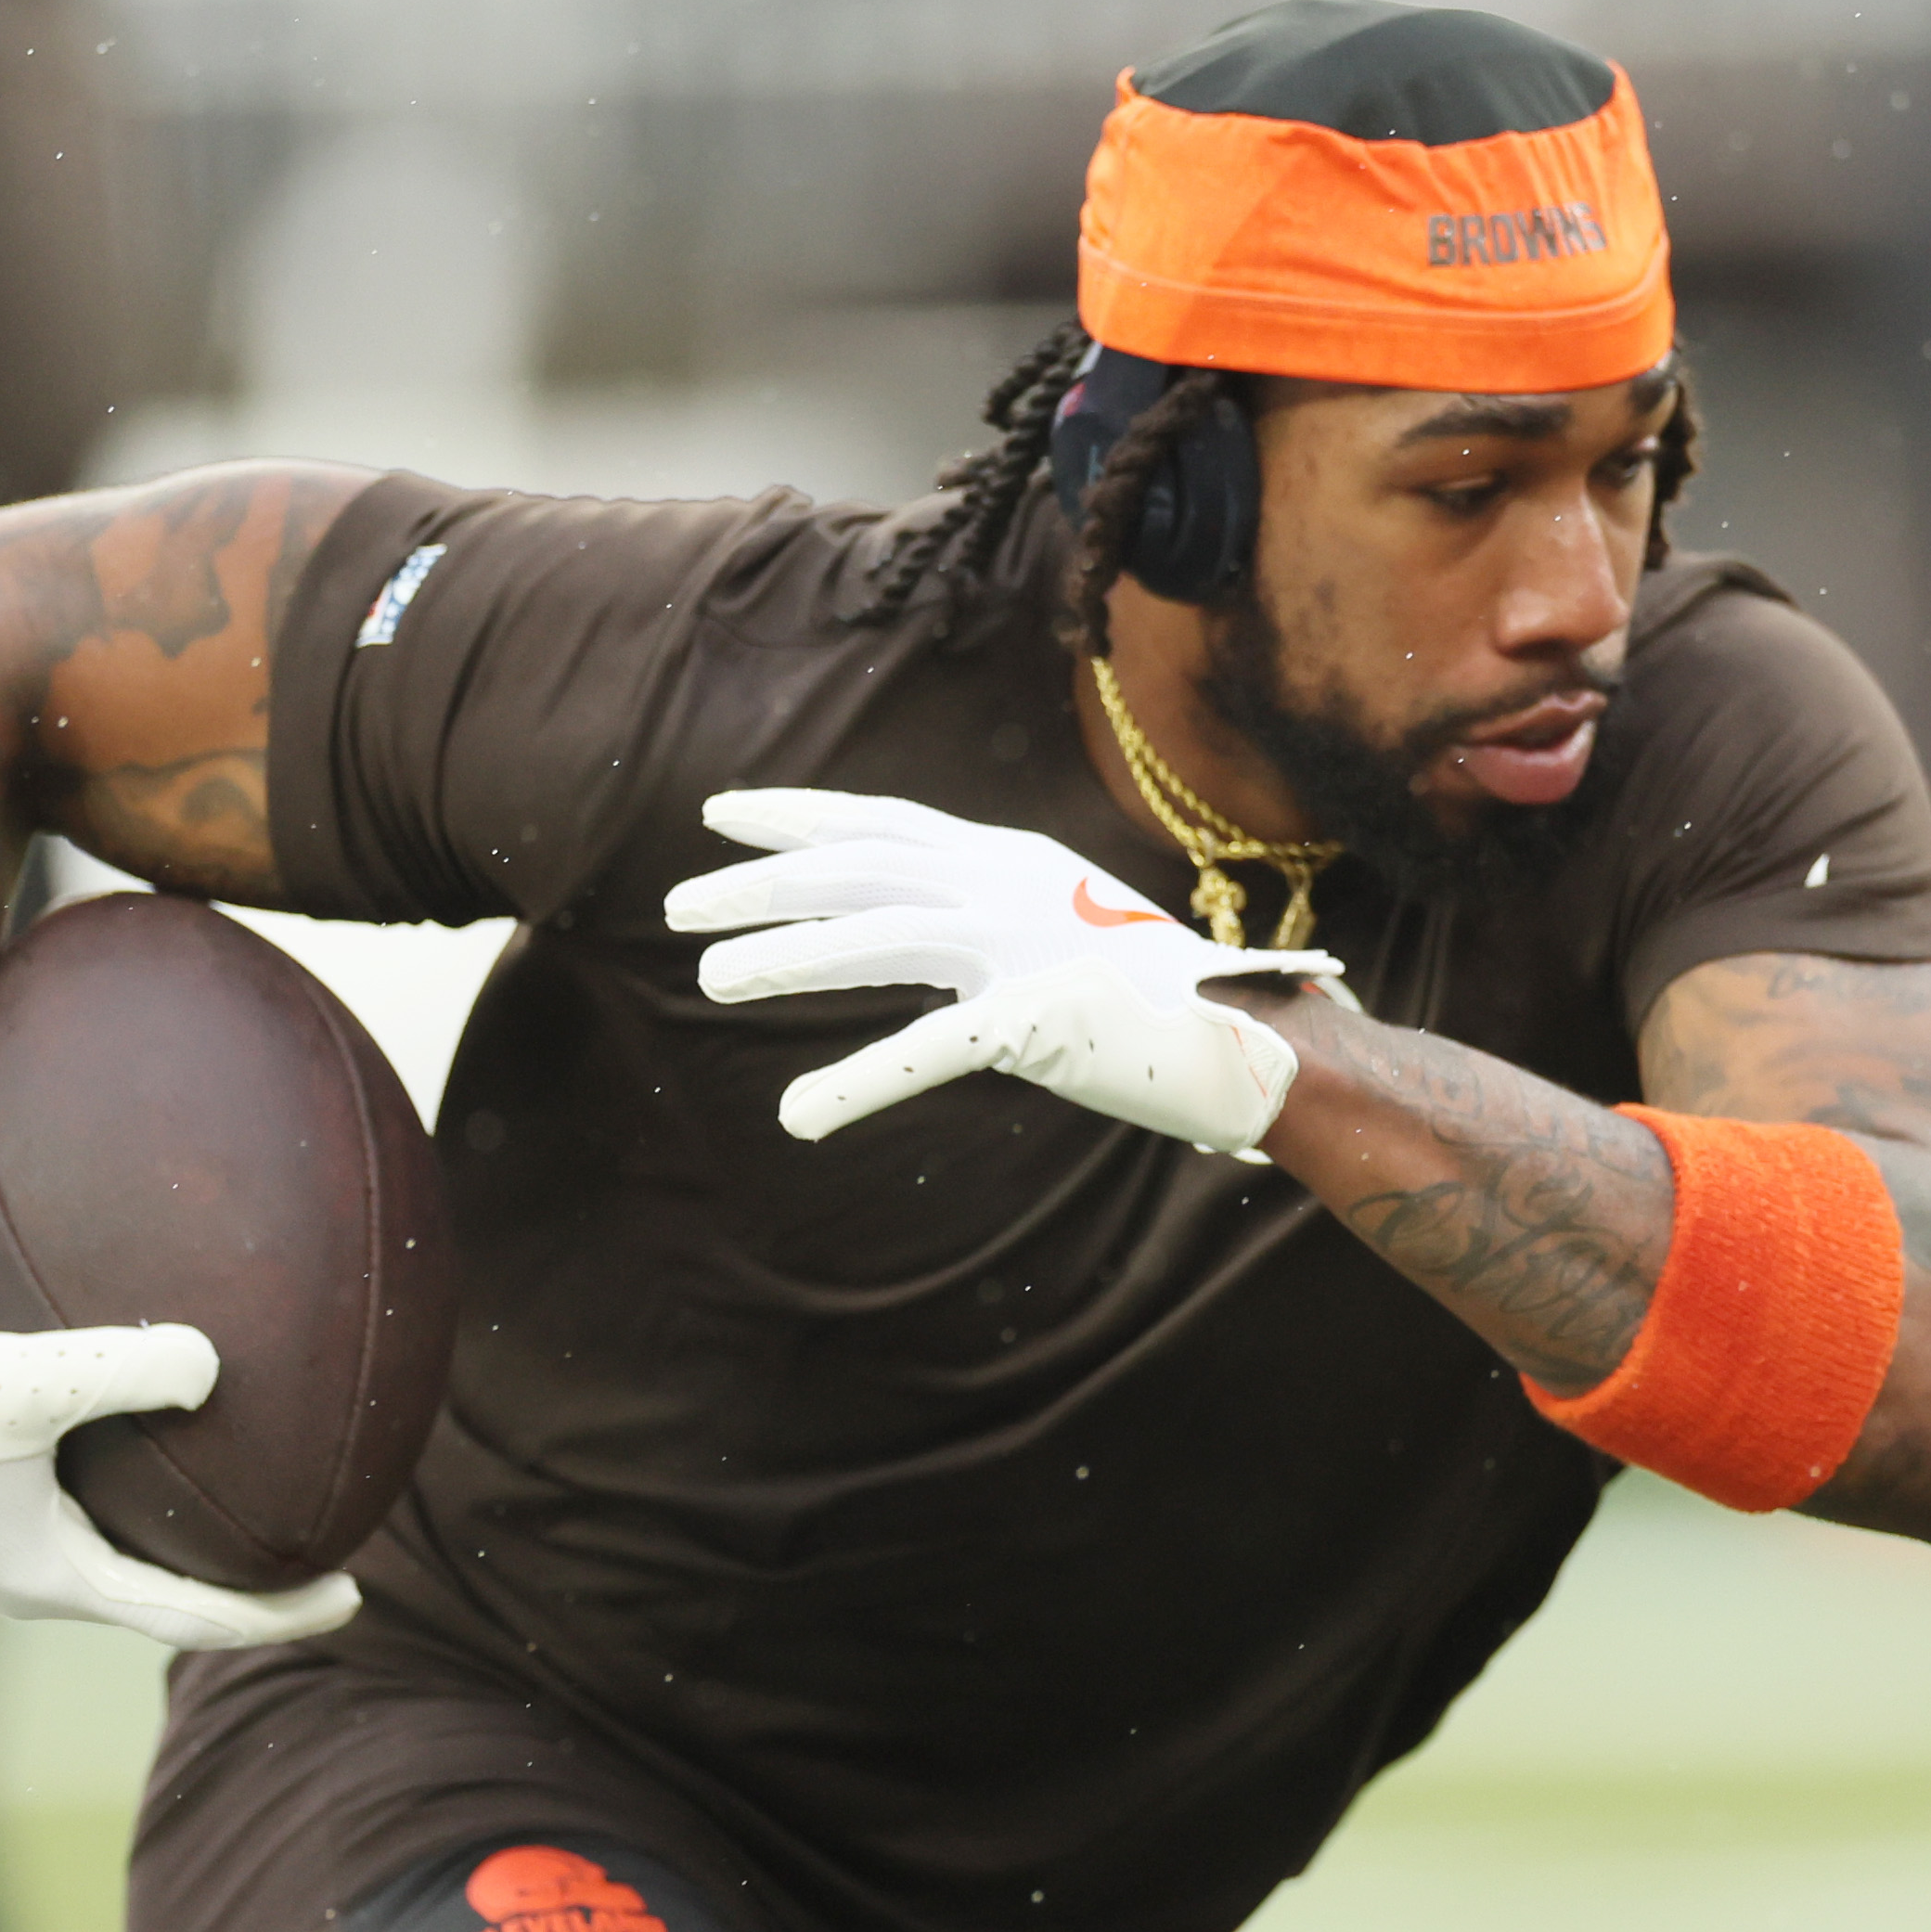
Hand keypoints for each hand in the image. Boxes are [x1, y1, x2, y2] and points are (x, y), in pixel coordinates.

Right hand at [0, 1293, 359, 1650]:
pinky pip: (91, 1518)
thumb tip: (213, 1364)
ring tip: (265, 1512)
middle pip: (165, 1601)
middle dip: (246, 1591)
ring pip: (126, 1561)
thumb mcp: (22, 1379)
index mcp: (50, 1578)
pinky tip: (173, 1470)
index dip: (276, 1615)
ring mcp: (7, 1545)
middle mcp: (33, 1576)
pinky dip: (145, 1511)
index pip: (189, 1619)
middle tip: (330, 1560)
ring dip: (193, 1552)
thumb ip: (122, 1368)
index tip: (355, 1599)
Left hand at [662, 787, 1342, 1151]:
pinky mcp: (1039, 1018)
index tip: (721, 816)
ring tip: (712, 980)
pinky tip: (799, 1115)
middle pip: (860, 871)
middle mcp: (1008, 887)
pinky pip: (928, 1050)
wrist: (1251, 1035)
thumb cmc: (1153, 996)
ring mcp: (1024, 948)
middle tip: (679, 907)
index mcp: (1009, 861)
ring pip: (879, 938)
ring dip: (788, 957)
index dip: (797, 818)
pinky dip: (857, 1081)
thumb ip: (984, 922)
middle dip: (762, 885)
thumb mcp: (1056, 929)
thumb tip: (916, 929)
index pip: (882, 825)